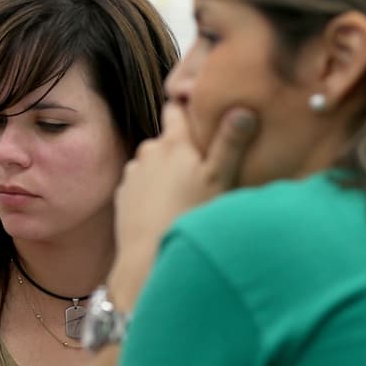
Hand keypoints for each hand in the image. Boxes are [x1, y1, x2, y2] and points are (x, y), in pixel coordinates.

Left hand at [110, 103, 257, 305]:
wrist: (147, 258)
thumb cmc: (189, 217)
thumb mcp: (219, 180)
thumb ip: (230, 143)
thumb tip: (242, 108)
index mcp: (173, 143)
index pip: (175, 108)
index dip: (187, 106)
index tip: (200, 111)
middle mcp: (147, 152)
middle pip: (167, 139)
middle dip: (181, 147)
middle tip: (202, 165)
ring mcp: (132, 174)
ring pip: (153, 163)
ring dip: (166, 171)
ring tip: (184, 192)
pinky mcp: (123, 196)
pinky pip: (141, 185)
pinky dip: (152, 191)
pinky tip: (166, 209)